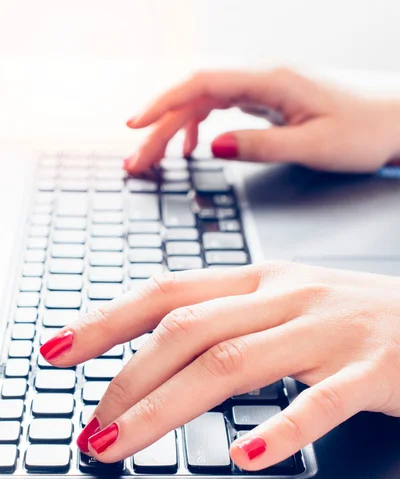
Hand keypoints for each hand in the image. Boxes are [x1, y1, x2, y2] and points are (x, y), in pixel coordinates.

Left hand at [40, 262, 399, 469]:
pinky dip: (279, 429)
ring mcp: (328, 332)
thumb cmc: (353, 314)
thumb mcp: (284, 302)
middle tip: (93, 425)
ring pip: (234, 364)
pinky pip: (320, 401)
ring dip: (168, 408)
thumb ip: (227, 320)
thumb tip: (160, 351)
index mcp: (260, 281)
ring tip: (123, 443)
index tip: (60, 349)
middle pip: (189, 331)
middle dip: (128, 380)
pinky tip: (244, 455)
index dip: (108, 318)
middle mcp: (285, 298)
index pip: (169, 291)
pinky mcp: (371, 370)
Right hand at [123, 68, 399, 173]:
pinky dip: (202, 126)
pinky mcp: (270, 100)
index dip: (162, 104)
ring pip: (205, 102)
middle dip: (159, 127)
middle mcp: (263, 78)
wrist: (397, 118)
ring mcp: (265, 87)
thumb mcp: (312, 145)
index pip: (201, 85)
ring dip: (175, 129)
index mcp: (271, 82)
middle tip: (135, 161)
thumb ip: (260, 145)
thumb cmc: (365, 130)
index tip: (133, 125)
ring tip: (155, 159)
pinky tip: (195, 146)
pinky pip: (224, 107)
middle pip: (195, 95)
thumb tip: (212, 147)